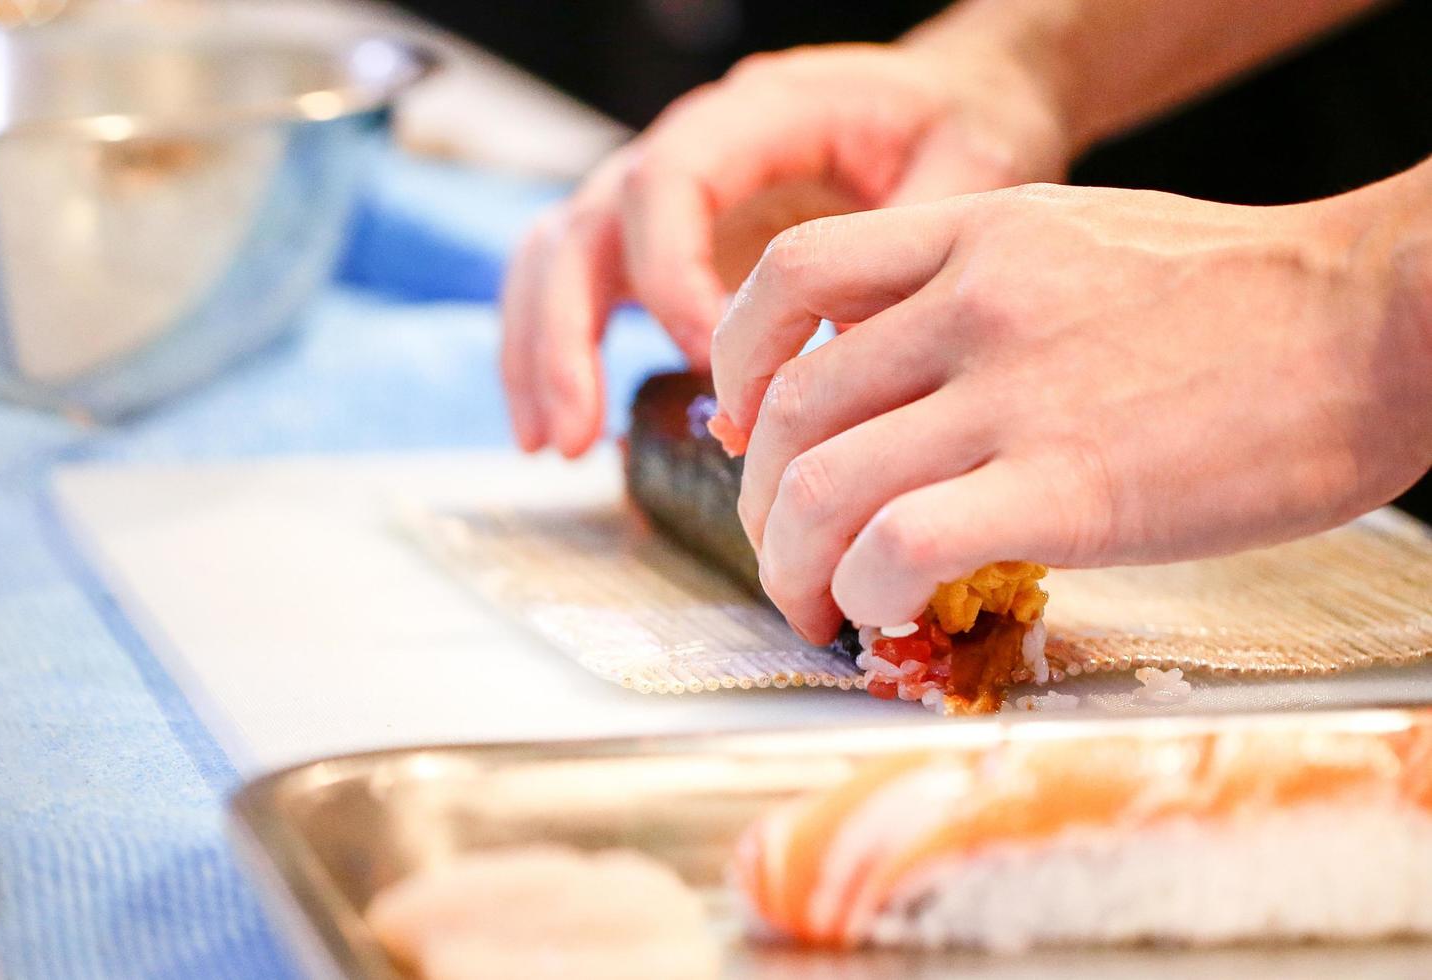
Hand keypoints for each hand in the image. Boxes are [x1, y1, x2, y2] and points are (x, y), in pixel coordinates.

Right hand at [500, 41, 1071, 456]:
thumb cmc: (964, 125)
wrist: (957, 103)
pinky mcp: (657, 244)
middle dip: (568, 335)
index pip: (669, 180)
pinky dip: (552, 358)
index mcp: (758, 114)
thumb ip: (911, 253)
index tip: (709, 359)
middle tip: (577, 432)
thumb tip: (839, 366)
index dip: (671, 273)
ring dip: (542, 354)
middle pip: (585, 225)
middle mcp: (689, 148)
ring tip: (556, 447)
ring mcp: (662, 197)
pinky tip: (557, 435)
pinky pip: (573, 288)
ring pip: (556, 257)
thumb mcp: (968, 167)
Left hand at [711, 179, 1431, 642]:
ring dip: (792, 564)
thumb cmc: (1247, 297)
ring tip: (815, 606)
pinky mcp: (1068, 487)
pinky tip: (884, 614)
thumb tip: (890, 371)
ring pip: (821, 484)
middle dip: (760, 499)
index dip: (736, 360)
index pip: (789, 274)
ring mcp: (1015, 393)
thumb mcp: (1079, 243)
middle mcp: (974, 304)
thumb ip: (973, 290)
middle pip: (789, 407)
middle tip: (786, 551)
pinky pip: (899, 545)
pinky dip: (865, 593)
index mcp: (975, 234)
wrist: (1382, 319)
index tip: (743, 425)